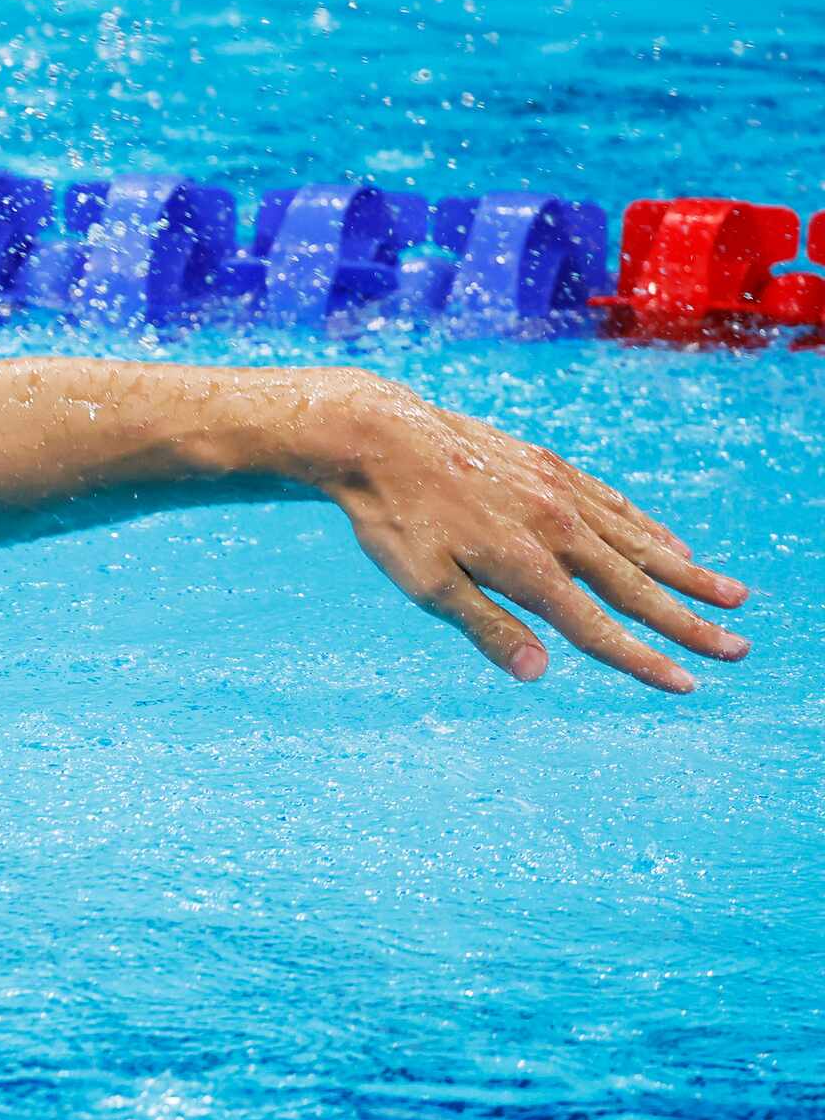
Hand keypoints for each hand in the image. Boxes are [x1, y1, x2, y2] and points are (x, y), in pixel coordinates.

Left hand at [305, 374, 749, 691]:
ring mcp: (560, 492)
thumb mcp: (425, 584)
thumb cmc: (393, 519)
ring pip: (639, 542)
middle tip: (739, 648)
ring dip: (689, 573)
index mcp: (527, 566)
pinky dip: (651, 530)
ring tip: (732, 596)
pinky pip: (616, 506)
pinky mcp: (552, 468)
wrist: (380, 435)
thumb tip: (540, 673)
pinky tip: (674, 547)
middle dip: (690, 622)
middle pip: (637, 586)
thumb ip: (487, 628)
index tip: (687, 684)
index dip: (644, 659)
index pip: (598, 627)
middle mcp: (558, 527)